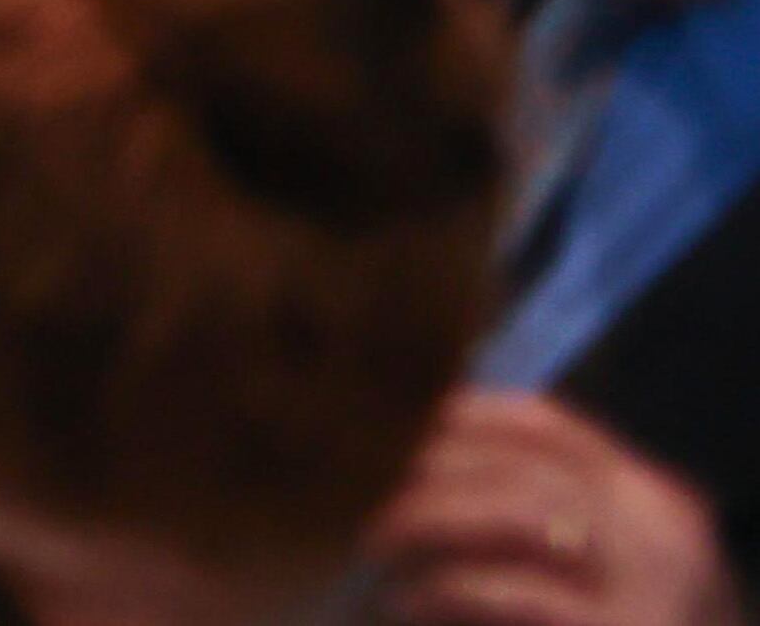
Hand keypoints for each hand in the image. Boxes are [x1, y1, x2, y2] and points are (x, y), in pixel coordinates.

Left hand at [368, 392, 745, 625]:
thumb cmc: (610, 619)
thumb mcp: (597, 565)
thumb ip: (536, 515)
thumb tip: (424, 462)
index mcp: (651, 497)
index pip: (547, 425)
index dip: (458, 418)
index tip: (394, 427)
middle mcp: (659, 528)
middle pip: (522, 465)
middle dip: (430, 473)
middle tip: (364, 491)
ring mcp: (650, 584)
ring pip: (518, 512)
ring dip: (430, 518)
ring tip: (376, 539)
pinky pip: (512, 592)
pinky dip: (446, 589)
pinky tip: (407, 600)